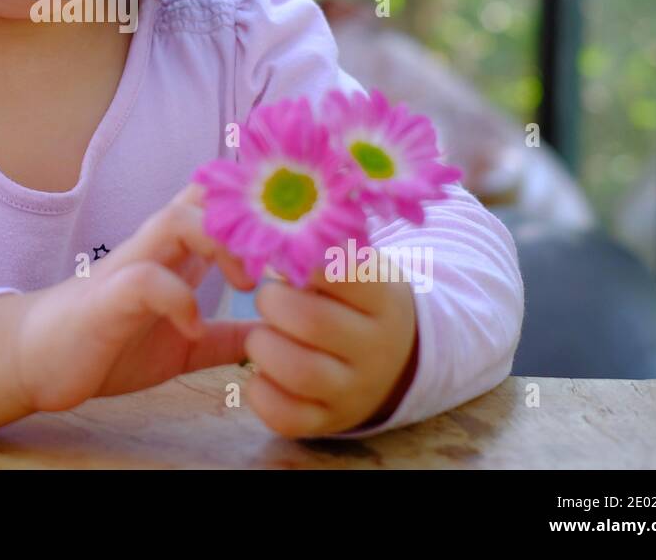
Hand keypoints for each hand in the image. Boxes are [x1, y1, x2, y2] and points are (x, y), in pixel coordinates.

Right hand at [13, 183, 262, 413]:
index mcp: (176, 251)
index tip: (304, 232)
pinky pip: (147, 280)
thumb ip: (225, 336)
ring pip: (178, 219)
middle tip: (284, 263)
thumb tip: (274, 338)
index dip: (264, 203)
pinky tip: (194, 328)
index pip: (220, 201)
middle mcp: (155, 245)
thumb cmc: (108, 342)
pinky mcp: (108, 298)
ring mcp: (129, 266)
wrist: (37, 358)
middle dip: (253, 219)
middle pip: (208, 195)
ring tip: (246, 287)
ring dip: (221, 246)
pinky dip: (180, 300)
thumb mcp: (183, 345)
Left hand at [243, 249, 417, 437]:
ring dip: (263, 347)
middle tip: (266, 297)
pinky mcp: (331, 420)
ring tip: (259, 336)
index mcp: (385, 299)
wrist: (395, 359)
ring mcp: (356, 390)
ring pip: (301, 372)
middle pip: (313, 322)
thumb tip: (267, 235)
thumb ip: (321, 250)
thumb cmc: (359, 299)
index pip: (345, 273)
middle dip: (273, 303)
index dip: (303, 262)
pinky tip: (260, 373)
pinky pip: (288, 418)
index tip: (287, 259)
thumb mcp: (358, 267)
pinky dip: (261, 394)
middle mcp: (377, 347)